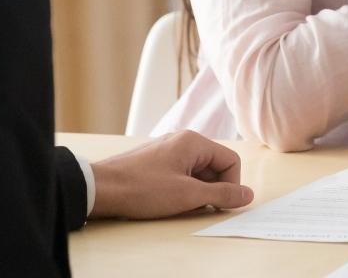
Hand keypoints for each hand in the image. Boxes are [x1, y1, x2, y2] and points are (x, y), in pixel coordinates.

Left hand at [89, 130, 254, 218]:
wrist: (100, 188)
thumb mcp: (188, 196)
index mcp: (194, 142)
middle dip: (211, 189)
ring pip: (197, 172)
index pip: (230, 161)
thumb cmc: (142, 189)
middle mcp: (183, 141)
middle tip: (197, 207)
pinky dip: (181, 188)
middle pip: (214, 166)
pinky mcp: (156, 161)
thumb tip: (248, 195)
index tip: (220, 204)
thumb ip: (222, 194)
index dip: (231, 185)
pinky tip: (167, 201)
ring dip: (195, 191)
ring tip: (179, 205)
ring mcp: (168, 150)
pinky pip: (181, 173)